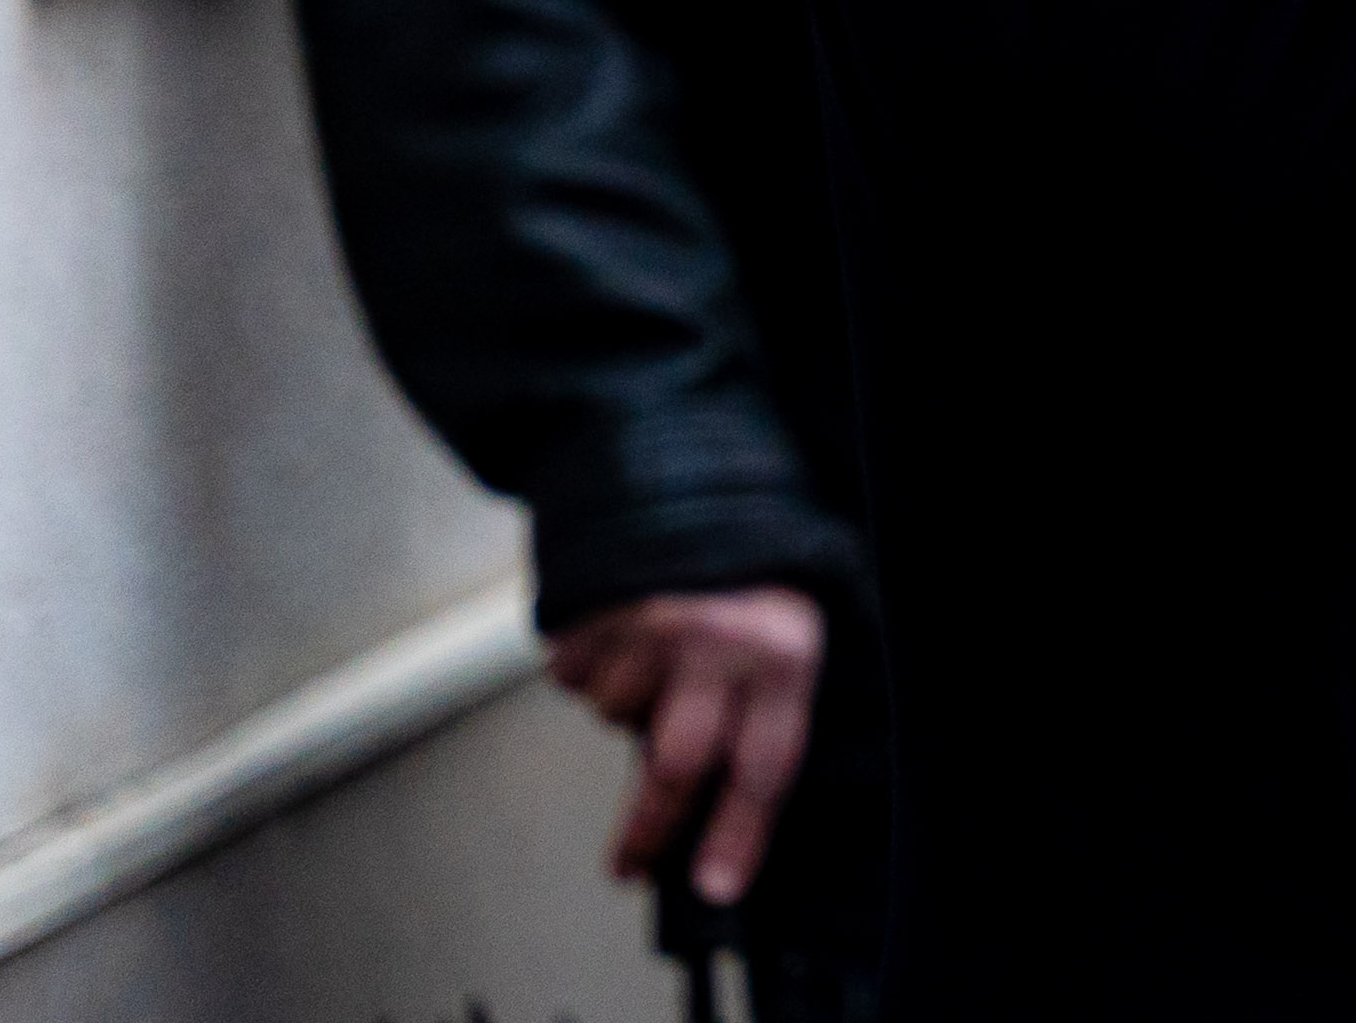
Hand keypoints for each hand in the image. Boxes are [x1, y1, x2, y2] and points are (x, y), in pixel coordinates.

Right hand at [545, 585, 824, 907]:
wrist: (690, 466)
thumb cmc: (749, 560)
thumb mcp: (781, 626)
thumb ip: (751, 704)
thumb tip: (706, 801)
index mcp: (783, 648)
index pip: (765, 764)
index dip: (741, 833)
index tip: (715, 887)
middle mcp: (716, 639)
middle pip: (677, 764)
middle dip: (650, 830)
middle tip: (629, 868)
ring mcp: (648, 620)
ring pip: (616, 714)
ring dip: (625, 705)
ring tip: (653, 655)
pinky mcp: (593, 602)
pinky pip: (572, 674)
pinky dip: (587, 665)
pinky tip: (618, 628)